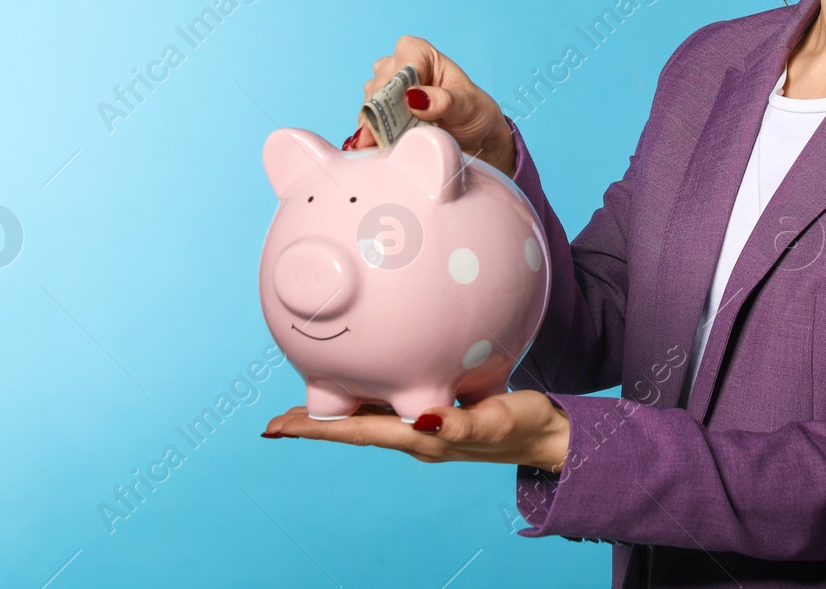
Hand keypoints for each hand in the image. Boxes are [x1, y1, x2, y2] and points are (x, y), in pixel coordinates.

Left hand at [261, 389, 569, 472]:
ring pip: (369, 419)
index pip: (358, 430)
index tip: (278, 428)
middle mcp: (417, 435)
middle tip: (275, 421)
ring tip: (305, 409)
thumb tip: (421, 420)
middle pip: (354, 428)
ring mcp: (426, 428)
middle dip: (315, 424)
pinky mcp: (438, 417)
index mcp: (423, 437)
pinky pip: (391, 408)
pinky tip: (365, 387)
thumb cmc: (527, 424)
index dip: (317, 429)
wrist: (550, 435)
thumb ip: (462, 422)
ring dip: (336, 414)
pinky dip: (367, 400)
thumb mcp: (498, 419)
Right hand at [345, 35, 516, 174]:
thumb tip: (413, 97)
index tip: (398, 113)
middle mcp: (398, 65)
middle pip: (379, 87)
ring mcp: (386, 88)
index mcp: (419, 53)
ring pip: (369, 105)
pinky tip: (376, 147)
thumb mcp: (467, 106)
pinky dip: (372, 136)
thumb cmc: (474, 113)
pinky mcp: (380, 111)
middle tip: (387, 138)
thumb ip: (444, 100)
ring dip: (375, 126)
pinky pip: (367, 122)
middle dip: (382, 113)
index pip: (400, 66)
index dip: (395, 90)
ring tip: (385, 145)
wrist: (475, 138)